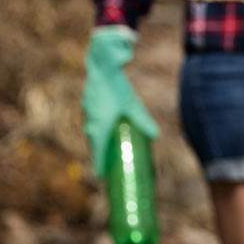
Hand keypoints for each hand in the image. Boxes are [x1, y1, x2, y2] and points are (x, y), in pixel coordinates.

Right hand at [81, 26, 158, 177]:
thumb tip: (156, 136)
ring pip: (92, 133)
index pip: (98, 151)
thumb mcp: (133, 105)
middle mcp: (92, 122)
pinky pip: (91, 123)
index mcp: (102, 125)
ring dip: (97, 143)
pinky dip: (96, 131)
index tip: (100, 177)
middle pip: (94, 144)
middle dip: (99, 156)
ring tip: (104, 152)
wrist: (102, 66)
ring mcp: (88, 113)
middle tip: (104, 168)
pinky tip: (102, 131)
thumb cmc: (118, 87)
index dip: (99, 164)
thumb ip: (143, 120)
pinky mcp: (88, 105)